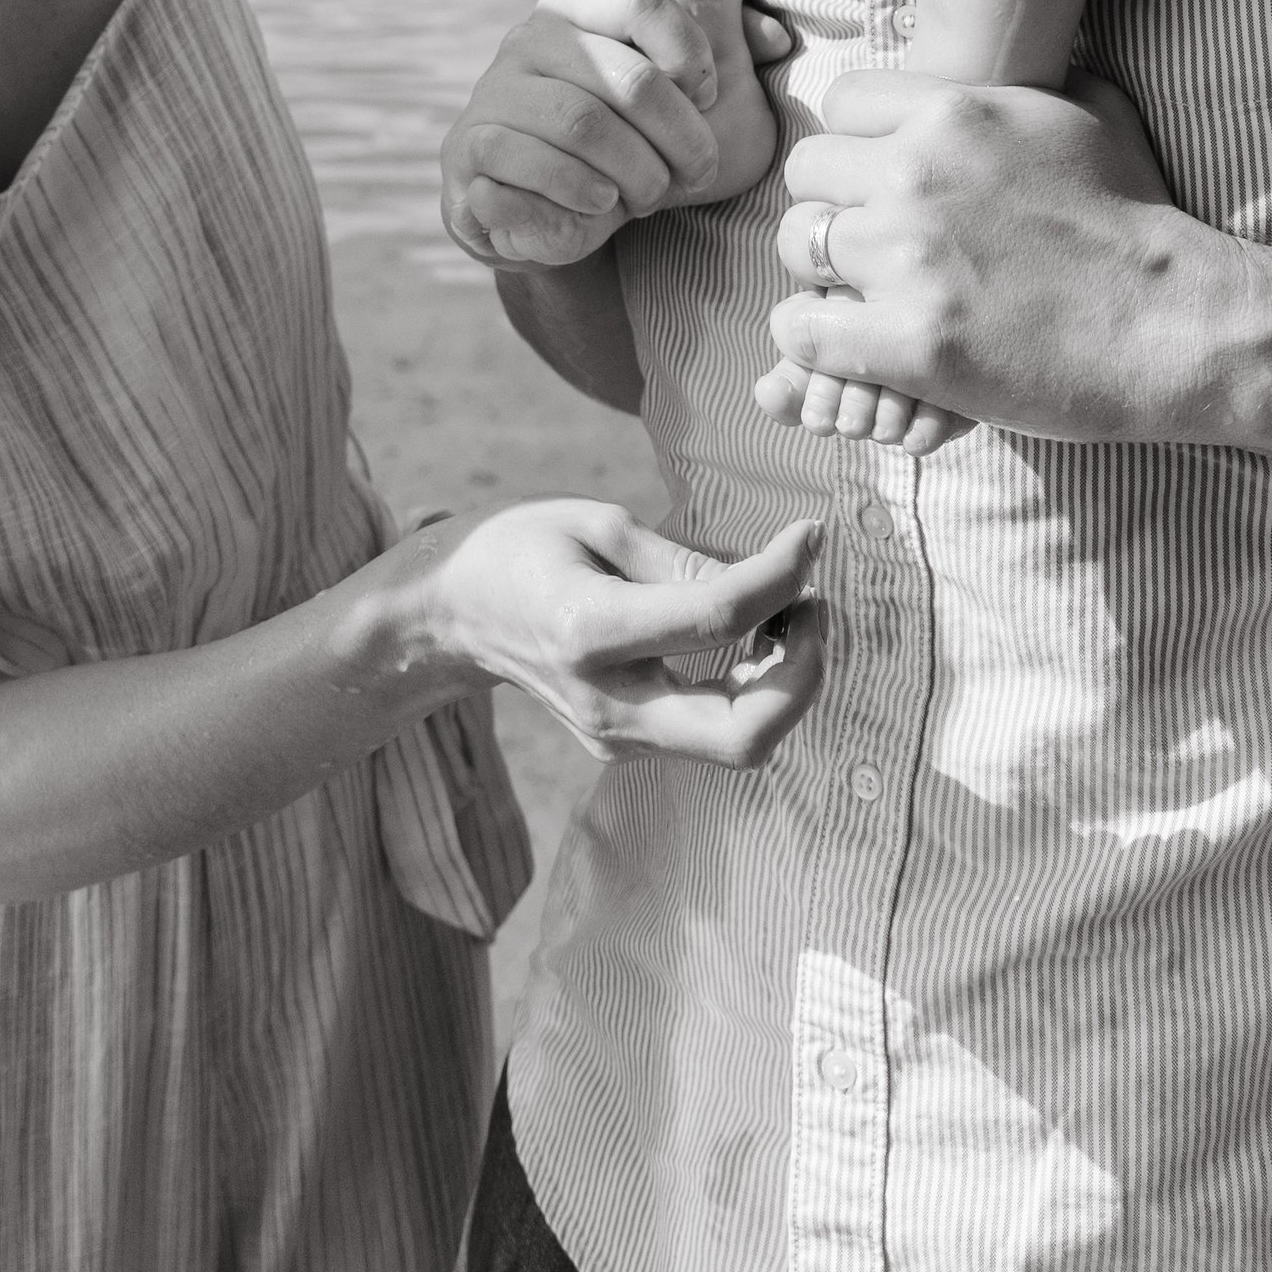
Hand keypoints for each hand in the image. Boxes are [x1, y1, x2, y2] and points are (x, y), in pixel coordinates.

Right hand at [404, 502, 823, 768]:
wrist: (455, 613)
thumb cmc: (525, 549)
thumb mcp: (597, 523)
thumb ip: (685, 561)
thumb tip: (776, 581)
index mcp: (589, 631)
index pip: (716, 619)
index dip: (782, 575)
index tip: (812, 533)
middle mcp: (607, 704)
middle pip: (744, 734)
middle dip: (805, 673)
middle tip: (816, 604)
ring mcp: (617, 738)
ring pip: (739, 744)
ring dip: (788, 682)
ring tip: (790, 608)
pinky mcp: (627, 747)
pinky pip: (715, 732)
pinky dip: (758, 690)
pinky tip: (757, 635)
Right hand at [441, 0, 788, 268]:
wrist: (525, 206)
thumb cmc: (608, 145)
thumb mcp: (659, 102)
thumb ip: (715, 59)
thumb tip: (776, 39)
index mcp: (573, 9)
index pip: (642, 0)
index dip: (690, 55)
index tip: (707, 101)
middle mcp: (527, 40)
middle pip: (629, 80)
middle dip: (680, 142)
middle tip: (693, 177)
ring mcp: (491, 93)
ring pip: (582, 127)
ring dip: (633, 177)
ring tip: (645, 197)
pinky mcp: (466, 151)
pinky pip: (526, 171)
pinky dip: (576, 200)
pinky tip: (596, 210)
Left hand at [763, 70, 1245, 446]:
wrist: (1180, 323)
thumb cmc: (1141, 220)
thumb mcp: (1090, 112)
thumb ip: (1033, 77)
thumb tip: (1031, 42)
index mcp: (952, 111)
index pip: (839, 105)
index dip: (856, 146)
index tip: (881, 181)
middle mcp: (917, 173)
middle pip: (807, 172)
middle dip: (834, 205)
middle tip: (873, 244)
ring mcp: (907, 258)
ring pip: (797, 246)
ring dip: (824, 273)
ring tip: (867, 297)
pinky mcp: (909, 343)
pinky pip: (803, 330)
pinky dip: (814, 341)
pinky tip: (851, 347)